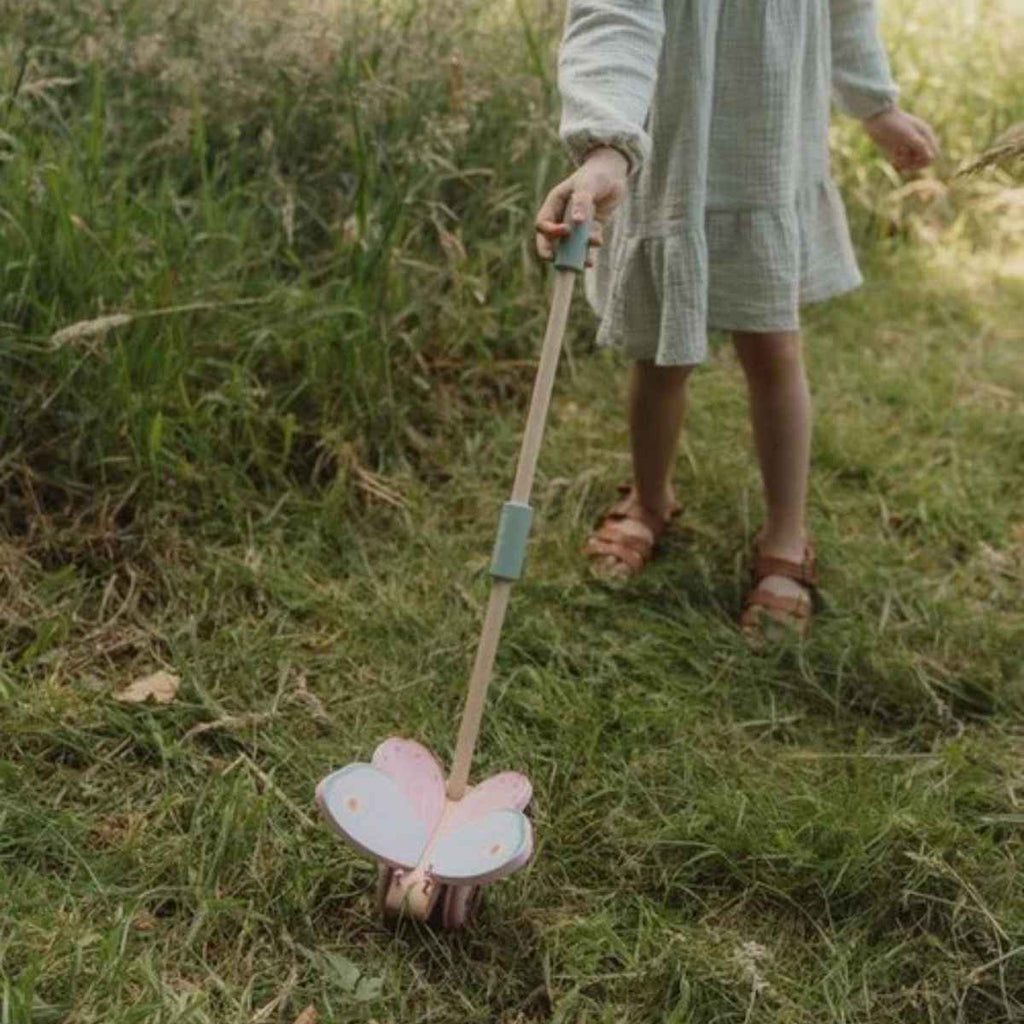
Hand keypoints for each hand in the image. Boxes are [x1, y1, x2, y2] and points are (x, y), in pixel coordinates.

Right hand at [534, 146, 629, 264]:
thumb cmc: (597, 174)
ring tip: (586, 261)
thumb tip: (576, 222)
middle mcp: (561, 217)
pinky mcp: (589, 230)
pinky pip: (586, 245)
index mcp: (554, 204)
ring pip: (568, 247)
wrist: (614, 172)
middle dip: (553, 253)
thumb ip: (581, 202)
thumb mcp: (587, 185)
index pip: (543, 224)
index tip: (567, 231)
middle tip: (559, 262)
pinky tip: (598, 243)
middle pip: (550, 240)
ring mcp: (575, 225)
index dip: (550, 232)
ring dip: (575, 255)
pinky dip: (590, 248)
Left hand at [863, 107, 938, 172]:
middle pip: (924, 161)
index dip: (925, 161)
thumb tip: (932, 157)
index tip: (912, 159)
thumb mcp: (908, 135)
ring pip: (913, 163)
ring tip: (895, 158)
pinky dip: (899, 165)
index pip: (934, 155)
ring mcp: (908, 146)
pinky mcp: (897, 150)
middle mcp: (919, 141)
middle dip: (914, 164)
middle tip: (902, 160)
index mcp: (926, 135)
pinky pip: (903, 163)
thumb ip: (920, 146)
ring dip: (905, 164)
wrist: (876, 118)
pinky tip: (892, 162)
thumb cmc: (894, 124)